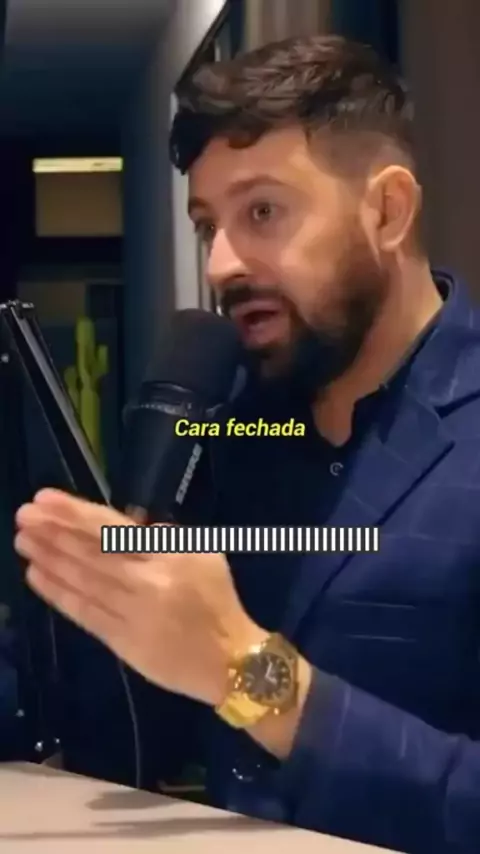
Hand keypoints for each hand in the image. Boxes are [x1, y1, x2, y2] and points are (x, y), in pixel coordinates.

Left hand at [14, 489, 264, 706]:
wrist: (230, 661)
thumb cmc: (218, 601)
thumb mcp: (205, 554)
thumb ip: (166, 536)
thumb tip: (130, 522)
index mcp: (167, 558)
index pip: (112, 529)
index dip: (76, 514)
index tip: (46, 499)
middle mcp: (145, 583)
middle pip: (91, 553)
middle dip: (54, 532)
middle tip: (24, 515)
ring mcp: (131, 615)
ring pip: (83, 582)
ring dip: (50, 559)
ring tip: (24, 541)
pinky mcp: (121, 643)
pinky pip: (85, 614)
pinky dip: (59, 595)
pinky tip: (37, 576)